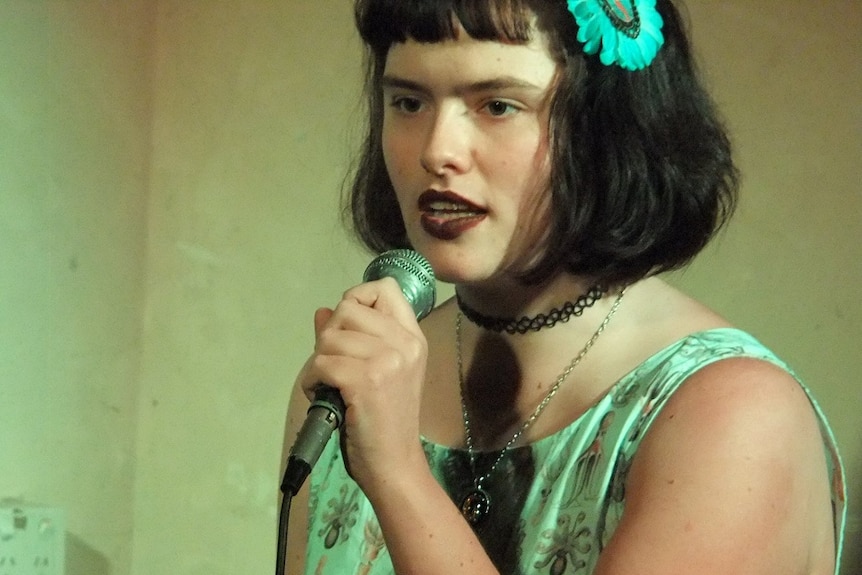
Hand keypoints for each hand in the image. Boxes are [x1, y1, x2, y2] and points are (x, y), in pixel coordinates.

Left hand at [299, 277, 428, 492]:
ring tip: (329, 385)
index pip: (384, 289)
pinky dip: (312, 380)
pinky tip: (322, 395)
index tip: (349, 327)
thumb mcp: (378, 372)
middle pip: (348, 308)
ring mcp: (388, 360)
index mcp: (412, 337)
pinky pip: (321, 363)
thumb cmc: (384, 420)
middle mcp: (405, 343)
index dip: (357, 299)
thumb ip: (351, 338)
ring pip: (329, 337)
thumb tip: (321, 312)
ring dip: (318, 362)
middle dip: (330, 335)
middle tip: (335, 365)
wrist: (394, 464)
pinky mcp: (366, 380)